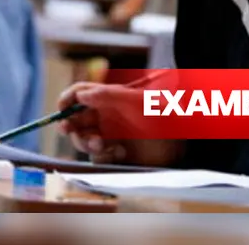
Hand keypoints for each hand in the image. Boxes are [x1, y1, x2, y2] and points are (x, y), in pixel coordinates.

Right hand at [57, 82, 183, 166]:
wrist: (186, 139)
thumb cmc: (166, 114)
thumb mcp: (139, 101)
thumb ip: (111, 95)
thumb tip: (81, 95)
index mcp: (111, 97)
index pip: (81, 93)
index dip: (68, 99)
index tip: (62, 110)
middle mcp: (108, 114)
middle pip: (76, 119)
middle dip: (71, 126)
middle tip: (69, 131)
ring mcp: (112, 133)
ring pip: (84, 139)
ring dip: (86, 142)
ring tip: (101, 144)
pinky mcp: (117, 152)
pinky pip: (98, 156)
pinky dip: (102, 155)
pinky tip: (117, 152)